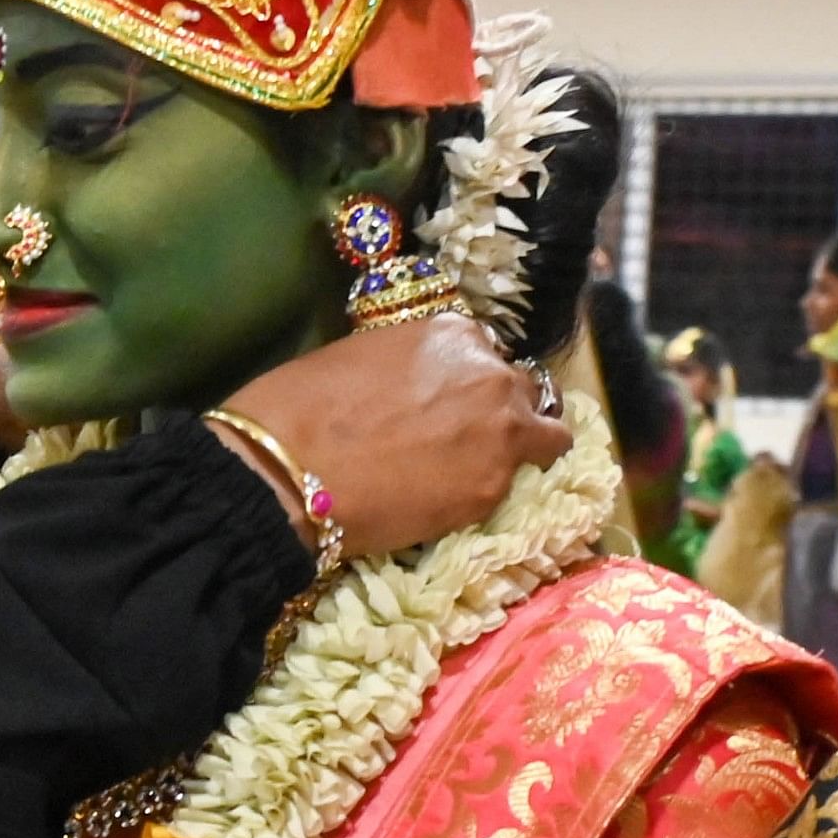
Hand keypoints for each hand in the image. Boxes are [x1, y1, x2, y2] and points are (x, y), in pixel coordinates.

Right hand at [216, 316, 569, 560]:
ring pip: (546, 442)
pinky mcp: (493, 490)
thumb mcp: (365, 356)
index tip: (454, 404)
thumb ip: (413, 367)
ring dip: (521, 453)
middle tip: (469, 441)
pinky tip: (453, 502)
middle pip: (527, 394)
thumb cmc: (304, 405)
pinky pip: (511, 489)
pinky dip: (490, 493)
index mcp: (456, 334)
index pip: (489, 355)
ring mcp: (501, 434)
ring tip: (478, 475)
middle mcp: (492, 375)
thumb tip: (420, 391)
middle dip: (506, 414)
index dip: (472, 383)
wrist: (291, 467)